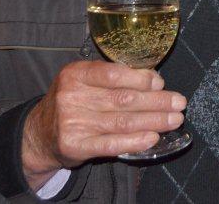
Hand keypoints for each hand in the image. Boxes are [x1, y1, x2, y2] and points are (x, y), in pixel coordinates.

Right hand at [20, 61, 185, 189]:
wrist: (40, 133)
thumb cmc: (73, 101)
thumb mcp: (85, 81)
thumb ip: (115, 78)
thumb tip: (155, 81)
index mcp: (76, 73)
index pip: (112, 74)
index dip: (140, 79)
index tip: (161, 84)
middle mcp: (71, 96)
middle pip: (123, 99)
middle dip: (156, 101)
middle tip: (179, 103)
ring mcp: (72, 122)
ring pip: (122, 121)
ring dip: (154, 121)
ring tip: (174, 120)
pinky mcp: (75, 145)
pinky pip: (111, 143)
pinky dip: (135, 141)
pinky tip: (153, 137)